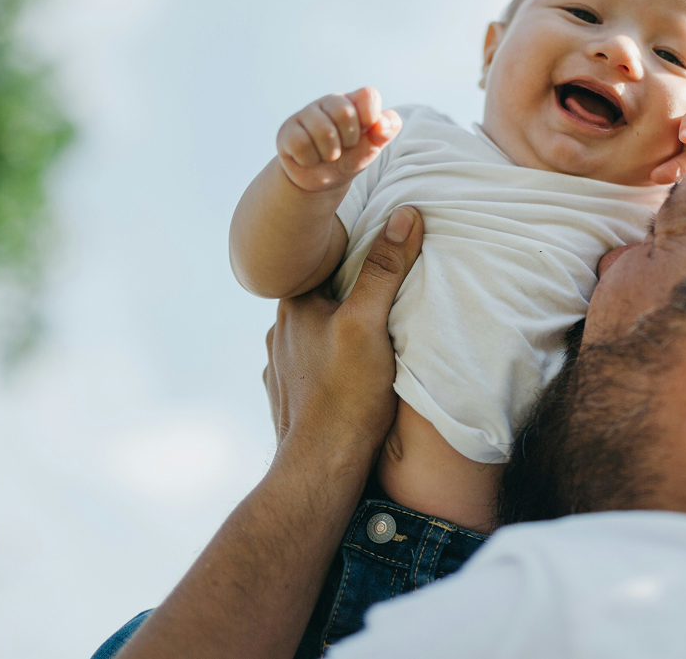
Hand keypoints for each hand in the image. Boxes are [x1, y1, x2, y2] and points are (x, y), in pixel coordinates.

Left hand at [263, 206, 422, 464]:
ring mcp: (280, 367)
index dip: (355, 254)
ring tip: (371, 336)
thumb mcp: (371, 321)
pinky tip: (350, 374)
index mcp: (295, 305)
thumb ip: (385, 268)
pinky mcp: (288, 398)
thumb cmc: (347, 395)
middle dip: (349, 295)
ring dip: (339, 331)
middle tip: (385, 295)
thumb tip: (405, 215)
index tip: (383, 250)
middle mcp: (280, 332)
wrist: (321, 469)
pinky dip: (330, 364)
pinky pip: (312, 367)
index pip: (325, 262)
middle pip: (322, 298)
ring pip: (315, 334)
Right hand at [276, 87, 401, 192]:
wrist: (320, 180)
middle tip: (344, 147)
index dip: (371, 116)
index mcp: (354, 102)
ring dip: (329, 153)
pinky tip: (309, 158)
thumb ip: (384, 133)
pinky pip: (301, 144)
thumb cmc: (350, 158)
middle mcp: (330, 102)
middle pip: (345, 112)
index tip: (368, 131)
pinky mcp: (287, 130)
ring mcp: (306, 114)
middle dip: (349, 140)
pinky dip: (309, 159)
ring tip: (327, 155)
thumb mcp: (371, 148)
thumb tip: (381, 123)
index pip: (368, 95)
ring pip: (323, 131)